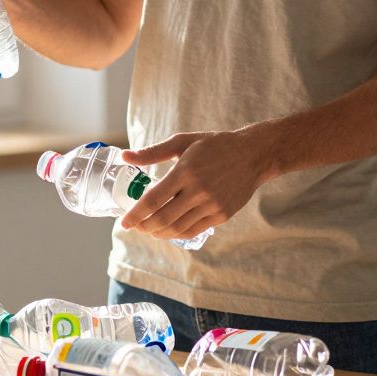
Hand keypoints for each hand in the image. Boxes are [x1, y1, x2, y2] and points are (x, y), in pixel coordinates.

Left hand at [118, 130, 277, 241]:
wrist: (253, 155)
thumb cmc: (214, 145)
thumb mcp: (182, 142)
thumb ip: (152, 152)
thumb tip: (125, 157)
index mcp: (186, 171)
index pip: (154, 199)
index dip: (136, 214)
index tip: (123, 222)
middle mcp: (199, 191)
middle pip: (163, 218)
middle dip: (144, 226)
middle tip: (134, 226)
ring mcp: (212, 205)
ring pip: (177, 228)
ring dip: (158, 232)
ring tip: (148, 229)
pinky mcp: (222, 215)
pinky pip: (193, 230)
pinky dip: (176, 234)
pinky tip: (166, 230)